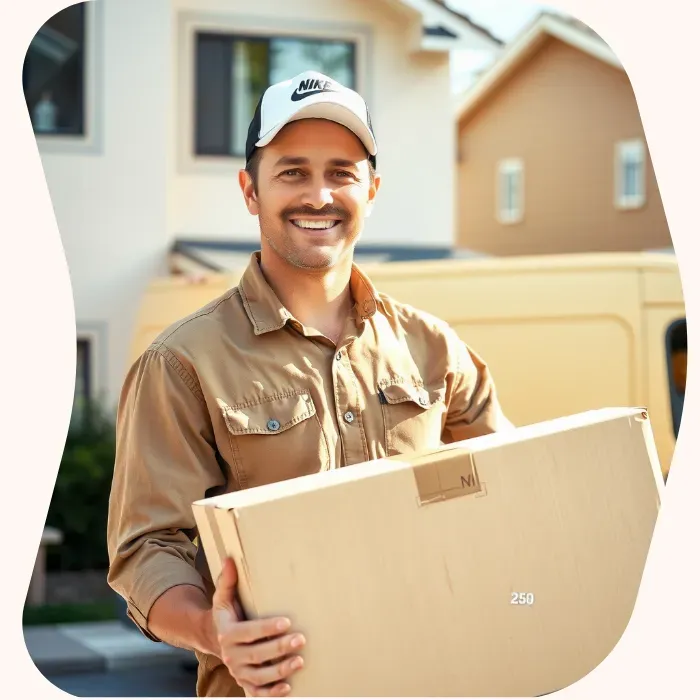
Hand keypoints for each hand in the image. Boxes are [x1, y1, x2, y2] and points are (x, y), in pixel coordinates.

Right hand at [211, 558, 305, 696]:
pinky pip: (258, 693)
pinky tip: (288, 687)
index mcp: (228, 634)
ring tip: (300, 660)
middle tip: (300, 639)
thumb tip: (230, 558)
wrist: (215, 639)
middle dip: (279, 648)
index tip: (286, 622)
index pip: (248, 632)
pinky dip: (272, 693)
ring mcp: (238, 672)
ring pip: (260, 675)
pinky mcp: (246, 684)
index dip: (266, 628)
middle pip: (257, 655)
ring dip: (280, 670)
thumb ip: (228, 581)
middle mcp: (231, 656)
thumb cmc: (228, 615)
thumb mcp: (224, 598)